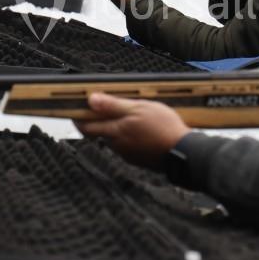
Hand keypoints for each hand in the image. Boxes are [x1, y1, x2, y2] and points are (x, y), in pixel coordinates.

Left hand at [75, 93, 190, 169]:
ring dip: (115, 128)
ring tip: (129, 115)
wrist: (184, 153)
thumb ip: (113, 105)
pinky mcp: (138, 159)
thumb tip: (91, 100)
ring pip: (114, 138)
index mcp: (115, 131)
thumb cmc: (164, 128)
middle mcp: (117, 145)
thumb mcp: (139, 108)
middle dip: (96, 121)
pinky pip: (127, 146)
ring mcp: (127, 154)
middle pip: (99, 132)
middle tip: (101, 107)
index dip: (78, 116)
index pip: (86, 125)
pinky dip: (128, 136)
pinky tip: (141, 130)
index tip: (75, 108)